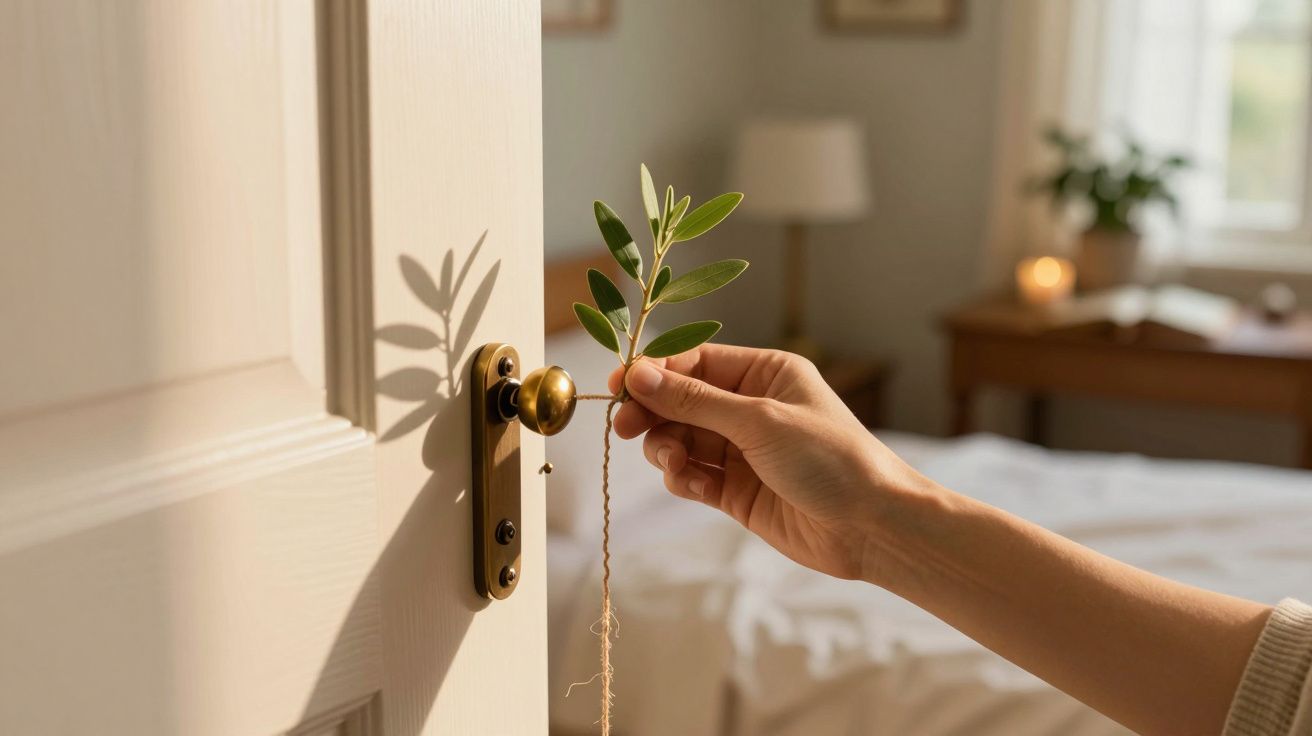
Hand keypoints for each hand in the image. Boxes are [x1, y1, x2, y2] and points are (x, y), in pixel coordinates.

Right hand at [608, 344, 932, 580]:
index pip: (695, 363)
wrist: (871, 526)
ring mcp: (743, 451)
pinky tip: (691, 484)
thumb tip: (639, 375)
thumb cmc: (830, 459)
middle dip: (652, 412)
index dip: (654, 372)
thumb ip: (695, 401)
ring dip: (666, 448)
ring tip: (674, 461)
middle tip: (624, 426)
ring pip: (681, 439)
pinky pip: (692, 476)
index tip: (619, 387)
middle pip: (680, 401)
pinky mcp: (737, 492)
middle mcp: (751, 408)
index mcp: (765, 374)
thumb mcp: (760, 421)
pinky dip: (682, 478)